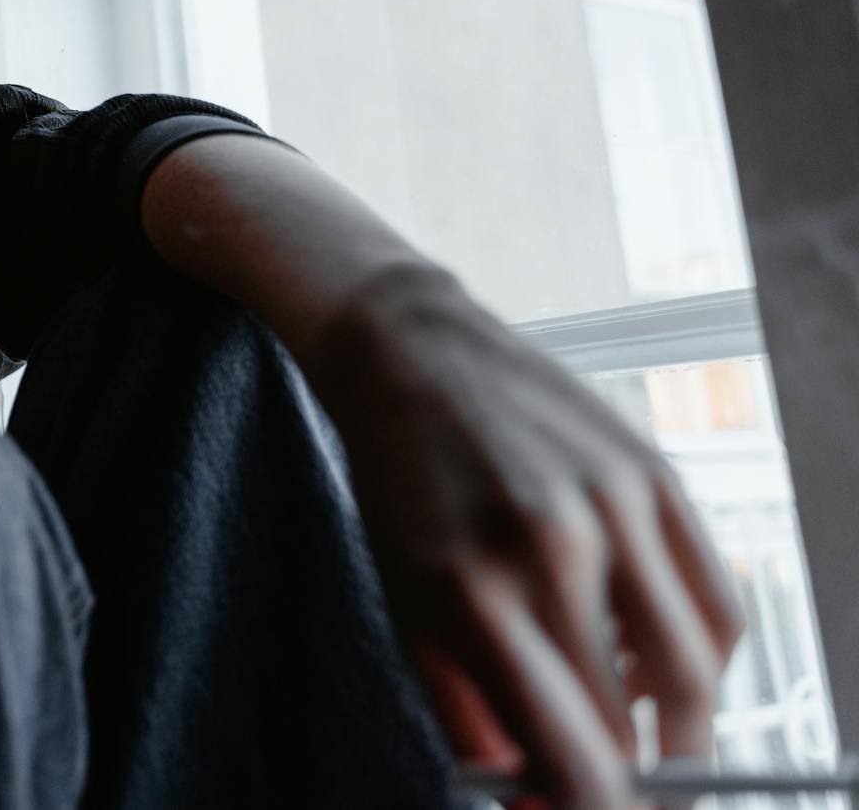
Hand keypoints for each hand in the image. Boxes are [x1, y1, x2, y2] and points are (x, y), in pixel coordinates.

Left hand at [306, 264, 744, 809]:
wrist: (410, 353)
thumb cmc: (399, 487)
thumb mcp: (404, 606)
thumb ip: (468, 714)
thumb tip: (532, 800)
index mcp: (469, 590)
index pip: (573, 754)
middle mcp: (550, 549)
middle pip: (639, 726)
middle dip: (630, 778)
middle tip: (606, 782)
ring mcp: (614, 508)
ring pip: (696, 676)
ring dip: (677, 729)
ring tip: (630, 726)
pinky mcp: (658, 477)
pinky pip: (718, 607)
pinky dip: (699, 657)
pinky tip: (647, 658)